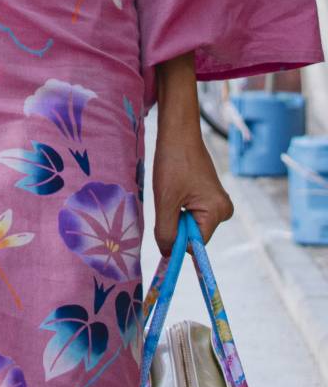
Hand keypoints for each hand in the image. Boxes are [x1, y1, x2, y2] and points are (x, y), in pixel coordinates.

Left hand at [153, 126, 233, 252]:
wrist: (178, 131)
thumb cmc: (172, 162)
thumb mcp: (165, 200)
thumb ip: (166, 232)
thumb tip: (168, 255)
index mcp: (218, 212)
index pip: (196, 244)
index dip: (177, 238)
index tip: (164, 223)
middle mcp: (224, 210)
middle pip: (193, 234)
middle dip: (176, 222)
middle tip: (168, 198)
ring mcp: (218, 203)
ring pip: (190, 223)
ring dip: (176, 212)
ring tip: (172, 189)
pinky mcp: (210, 196)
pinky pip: (191, 212)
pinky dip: (179, 205)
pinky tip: (176, 187)